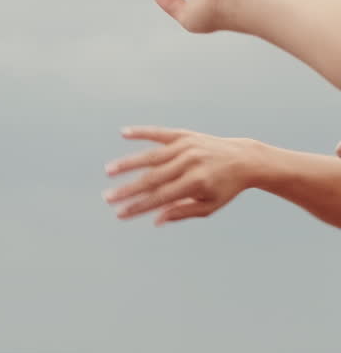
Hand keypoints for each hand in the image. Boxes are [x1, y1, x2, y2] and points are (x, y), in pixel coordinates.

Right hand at [105, 127, 254, 223]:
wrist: (245, 159)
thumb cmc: (225, 188)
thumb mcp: (208, 206)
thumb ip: (182, 212)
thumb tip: (155, 219)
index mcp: (196, 183)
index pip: (160, 197)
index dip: (138, 207)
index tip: (120, 214)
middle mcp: (190, 162)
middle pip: (152, 178)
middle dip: (128, 190)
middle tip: (107, 198)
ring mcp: (187, 146)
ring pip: (151, 156)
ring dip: (128, 164)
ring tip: (109, 171)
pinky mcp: (185, 135)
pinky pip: (160, 133)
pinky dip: (141, 132)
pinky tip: (123, 133)